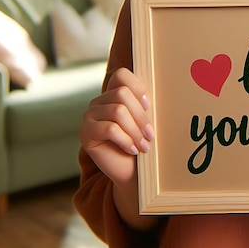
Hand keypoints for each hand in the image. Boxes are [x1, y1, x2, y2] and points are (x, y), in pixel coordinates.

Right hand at [79, 67, 153, 185]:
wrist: (132, 172)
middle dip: (141, 116)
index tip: (149, 106)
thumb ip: (146, 102)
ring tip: (144, 145)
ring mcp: (89, 116)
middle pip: (122, 94)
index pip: (121, 75)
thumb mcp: (146, 119)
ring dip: (135, 131)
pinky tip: (132, 149)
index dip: (138, 88)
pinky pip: (109, 129)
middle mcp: (98, 101)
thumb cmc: (142, 142)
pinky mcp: (85, 133)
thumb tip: (164, 83)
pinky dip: (125, 140)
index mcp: (113, 93)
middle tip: (150, 135)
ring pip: (118, 111)